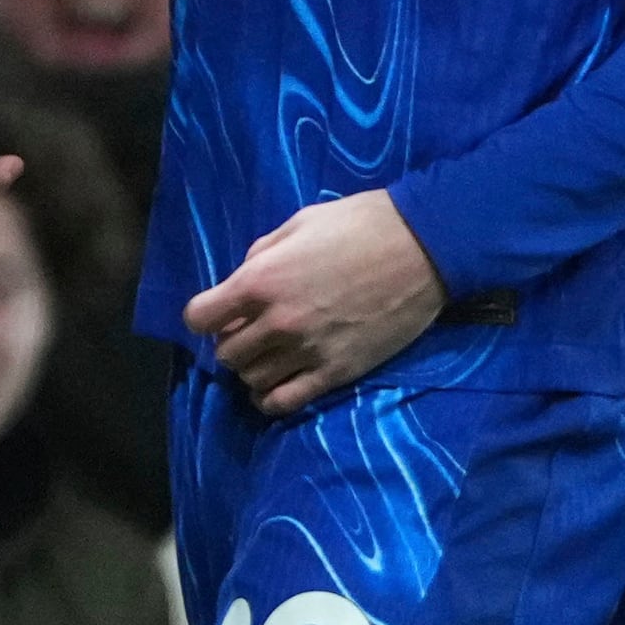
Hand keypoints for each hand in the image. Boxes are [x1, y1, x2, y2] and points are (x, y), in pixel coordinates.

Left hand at [184, 191, 447, 415]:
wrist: (423, 247)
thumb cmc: (361, 223)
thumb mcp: (302, 221)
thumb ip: (264, 251)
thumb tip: (245, 276)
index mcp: (261, 279)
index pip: (200, 317)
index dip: (205, 314)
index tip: (219, 311)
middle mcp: (276, 321)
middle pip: (225, 353)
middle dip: (232, 340)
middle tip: (253, 328)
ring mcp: (306, 351)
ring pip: (251, 379)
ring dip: (253, 366)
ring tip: (272, 351)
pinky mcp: (334, 373)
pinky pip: (282, 402)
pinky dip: (270, 397)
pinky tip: (279, 381)